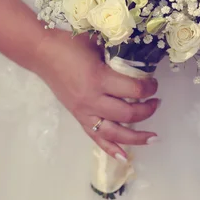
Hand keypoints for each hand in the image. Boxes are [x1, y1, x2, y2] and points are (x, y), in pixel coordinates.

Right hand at [33, 29, 159, 159]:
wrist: (42, 52)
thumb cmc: (71, 44)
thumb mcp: (99, 45)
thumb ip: (118, 56)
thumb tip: (141, 62)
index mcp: (99, 78)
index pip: (134, 90)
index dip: (150, 88)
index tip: (154, 83)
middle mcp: (92, 100)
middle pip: (128, 114)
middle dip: (148, 110)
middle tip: (156, 101)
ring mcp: (84, 112)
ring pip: (115, 133)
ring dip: (136, 137)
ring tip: (153, 137)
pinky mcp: (78, 117)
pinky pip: (96, 138)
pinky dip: (110, 148)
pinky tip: (124, 156)